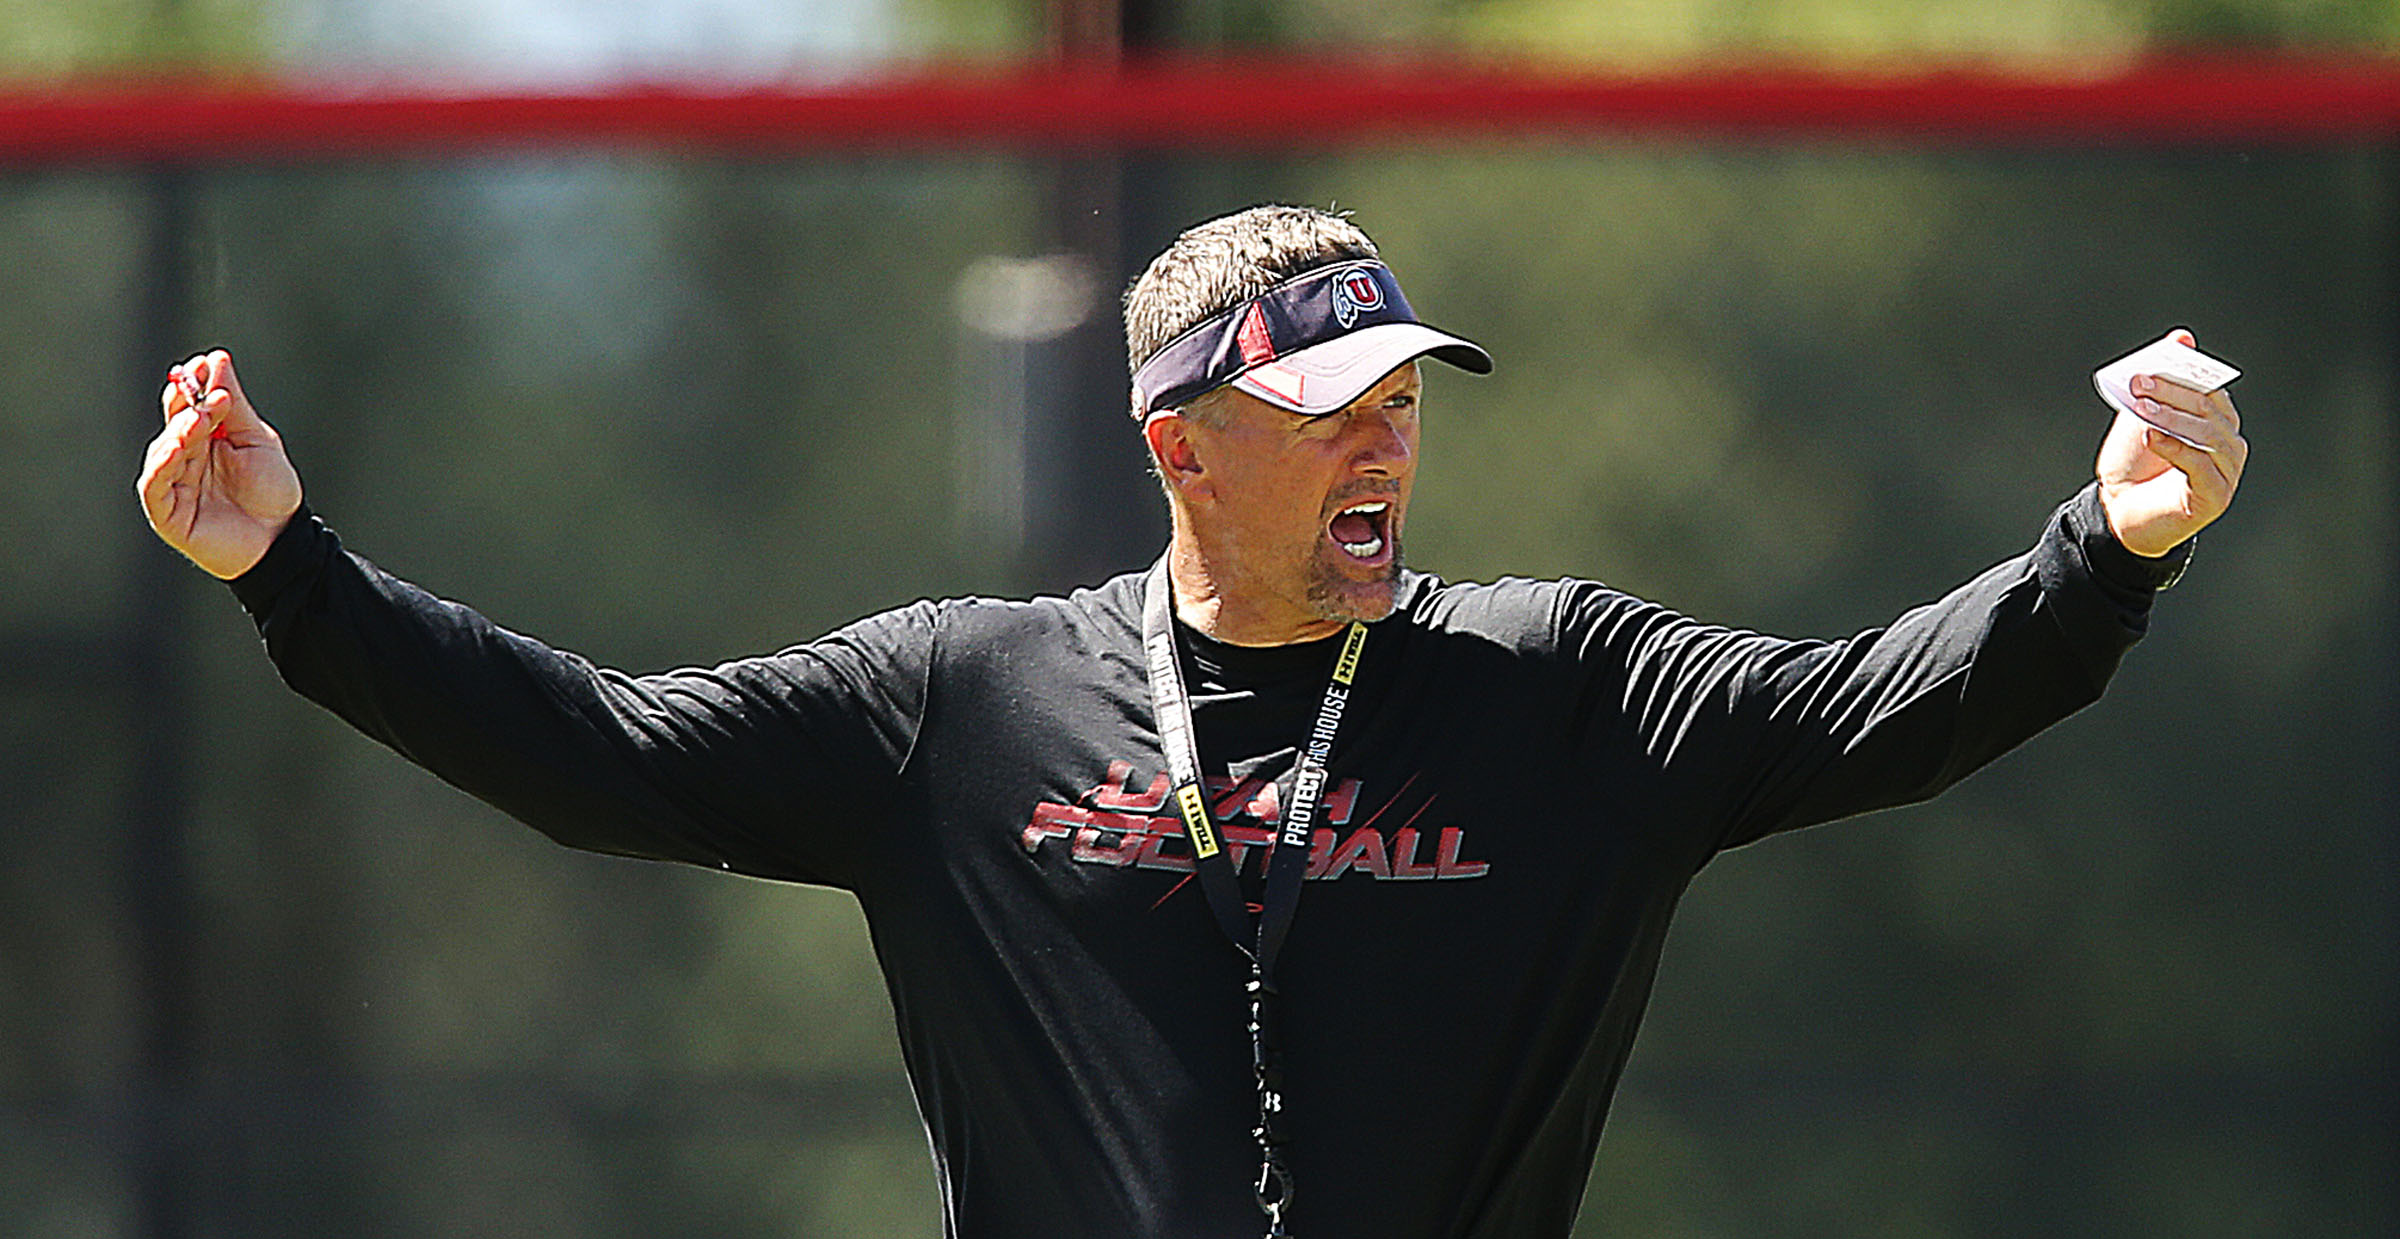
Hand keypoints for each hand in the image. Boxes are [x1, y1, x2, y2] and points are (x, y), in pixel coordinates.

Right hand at [136, 349, 302, 578]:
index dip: (193, 384)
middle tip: (208, 391)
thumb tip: (217, 358)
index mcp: (205, 439)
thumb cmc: (272, 491)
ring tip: (203, 415)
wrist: (283, 539)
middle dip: (188, 403)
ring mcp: (173, 484)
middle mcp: (185, 458)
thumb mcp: (257, 439)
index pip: (189, 405)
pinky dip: (163, 462)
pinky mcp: (167, 511)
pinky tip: (179, 446)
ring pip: (163, 449)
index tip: (203, 364)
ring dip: (181, 429)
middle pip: (174, 423)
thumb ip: (234, 404)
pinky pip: (155, 483)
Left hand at [2095, 331, 2247, 557]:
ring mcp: (2227, 470)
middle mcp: (2228, 444)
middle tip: (2140, 383)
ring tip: (2142, 408)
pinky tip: (2153, 438)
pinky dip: (2176, 448)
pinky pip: (2201, 466)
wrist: (2119, 512)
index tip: (2156, 361)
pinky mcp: (2216, 495)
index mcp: (2215, 421)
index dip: (2184, 374)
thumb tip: (2182, 337)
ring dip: (2173, 418)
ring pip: (2208, 435)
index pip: (2209, 390)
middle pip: (2209, 410)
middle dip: (2173, 393)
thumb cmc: (2134, 464)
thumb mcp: (2141, 417)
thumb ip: (2159, 383)